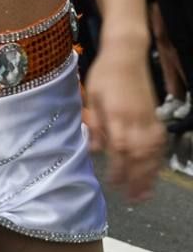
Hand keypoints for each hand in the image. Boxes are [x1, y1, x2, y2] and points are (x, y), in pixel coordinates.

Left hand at [85, 48, 163, 201]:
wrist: (126, 53)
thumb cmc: (104, 72)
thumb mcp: (92, 94)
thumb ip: (94, 123)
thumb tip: (93, 150)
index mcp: (117, 113)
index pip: (119, 148)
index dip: (118, 169)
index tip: (113, 183)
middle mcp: (135, 119)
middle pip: (138, 155)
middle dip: (135, 180)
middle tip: (131, 199)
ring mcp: (148, 118)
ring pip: (152, 152)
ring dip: (149, 175)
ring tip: (145, 194)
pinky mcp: (155, 116)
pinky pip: (159, 142)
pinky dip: (158, 159)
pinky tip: (154, 171)